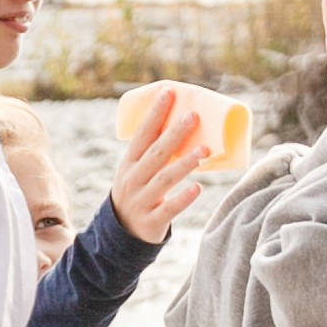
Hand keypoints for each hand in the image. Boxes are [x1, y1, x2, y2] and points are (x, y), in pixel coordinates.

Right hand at [110, 87, 206, 244]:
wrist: (121, 233)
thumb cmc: (137, 193)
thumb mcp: (136, 171)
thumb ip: (153, 152)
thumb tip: (182, 124)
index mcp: (129, 163)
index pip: (142, 134)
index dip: (156, 113)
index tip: (169, 92)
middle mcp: (133, 179)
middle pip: (156, 153)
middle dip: (174, 134)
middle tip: (194, 116)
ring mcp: (142, 200)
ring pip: (165, 179)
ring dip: (185, 163)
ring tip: (206, 150)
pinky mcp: (152, 221)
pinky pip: (170, 208)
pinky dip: (183, 198)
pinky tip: (198, 188)